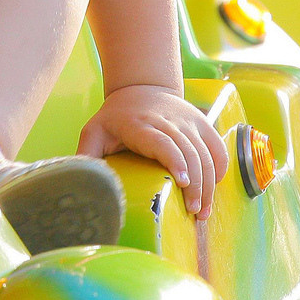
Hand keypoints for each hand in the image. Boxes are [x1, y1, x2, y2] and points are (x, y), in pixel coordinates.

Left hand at [78, 83, 228, 217]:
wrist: (141, 87)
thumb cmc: (115, 117)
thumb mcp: (94, 132)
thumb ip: (85, 155)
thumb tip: (79, 184)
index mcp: (140, 125)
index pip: (163, 141)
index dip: (175, 160)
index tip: (182, 183)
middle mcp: (168, 121)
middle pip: (189, 152)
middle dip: (196, 184)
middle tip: (194, 212)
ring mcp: (188, 121)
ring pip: (206, 152)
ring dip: (209, 183)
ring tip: (202, 210)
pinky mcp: (202, 123)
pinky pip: (217, 146)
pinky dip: (220, 168)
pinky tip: (214, 188)